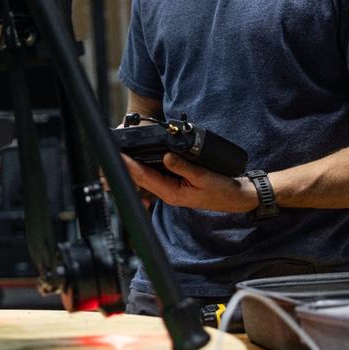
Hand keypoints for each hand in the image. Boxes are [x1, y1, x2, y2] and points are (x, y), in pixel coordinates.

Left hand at [121, 153, 258, 212]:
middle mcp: (168, 192)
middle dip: (126, 166)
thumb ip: (184, 167)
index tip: (119, 156)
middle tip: (112, 152)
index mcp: (172, 193)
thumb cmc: (221, 190)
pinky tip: (140, 158)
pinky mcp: (175, 184)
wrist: (236, 197)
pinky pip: (157, 175)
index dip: (131, 166)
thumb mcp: (204, 176)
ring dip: (134, 166)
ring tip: (120, 154)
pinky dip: (147, 166)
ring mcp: (170, 189)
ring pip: (147, 177)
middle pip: (141, 178)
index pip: (146, 178)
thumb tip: (166, 156)